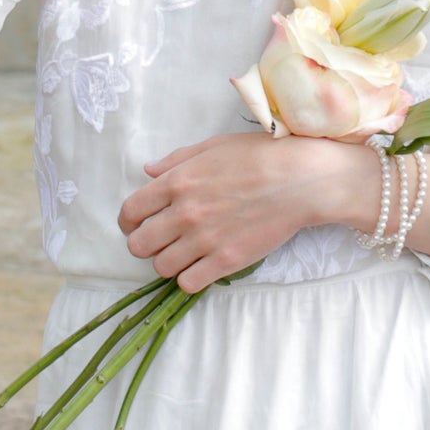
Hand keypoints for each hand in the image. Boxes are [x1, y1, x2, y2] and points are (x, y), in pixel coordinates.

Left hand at [117, 131, 346, 293]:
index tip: (135, 226)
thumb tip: (148, 171)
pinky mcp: (226, 261)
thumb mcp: (214, 146)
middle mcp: (184, 213)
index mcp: (177, 182)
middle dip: (145, 245)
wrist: (301, 180)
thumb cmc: (260, 156)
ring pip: (161, 267)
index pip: (130, 212)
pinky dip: (189, 278)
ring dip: (168, 262)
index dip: (128, 223)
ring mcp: (204, 240)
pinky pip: (188, 283)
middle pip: (138, 245)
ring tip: (184, 254)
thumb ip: (177, 160)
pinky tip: (201, 266)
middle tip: (161, 241)